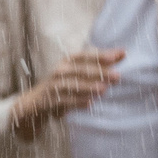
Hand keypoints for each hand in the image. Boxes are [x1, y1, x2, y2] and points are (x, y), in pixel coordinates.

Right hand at [8, 48, 124, 135]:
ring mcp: (54, 86)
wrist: (35, 104)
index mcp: (67, 61)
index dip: (101, 55)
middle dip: (99, 72)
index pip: (85, 56)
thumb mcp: (77, 72)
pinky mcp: (50, 100)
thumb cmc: (62, 86)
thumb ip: (98, 64)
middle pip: (81, 70)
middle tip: (117, 76)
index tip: (119, 55)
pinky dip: (77, 102)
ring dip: (89, 87)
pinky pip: (65, 101)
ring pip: (73, 85)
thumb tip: (122, 53)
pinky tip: (90, 103)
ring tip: (103, 89)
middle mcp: (59, 71)